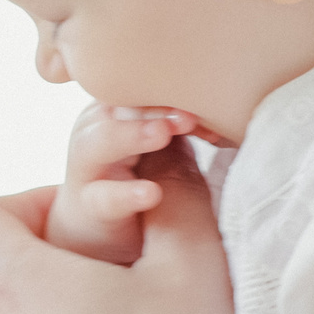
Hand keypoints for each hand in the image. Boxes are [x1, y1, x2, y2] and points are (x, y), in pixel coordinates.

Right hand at [47, 106, 201, 265]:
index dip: (176, 95)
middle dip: (154, 106)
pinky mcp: (88, 204)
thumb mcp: (159, 144)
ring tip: (163, 134)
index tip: (215, 109)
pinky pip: (105, 197)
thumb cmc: (136, 174)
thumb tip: (226, 107)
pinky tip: (152, 193)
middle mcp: (94, 129)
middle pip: (119, 105)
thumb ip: (180, 124)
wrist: (97, 223)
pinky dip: (127, 194)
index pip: (145, 90)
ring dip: (132, 135)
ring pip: (99, 141)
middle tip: (189, 115)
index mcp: (115, 109)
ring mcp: (87, 166)